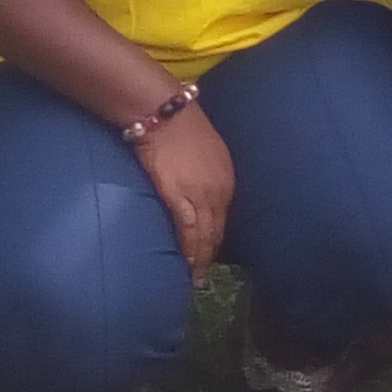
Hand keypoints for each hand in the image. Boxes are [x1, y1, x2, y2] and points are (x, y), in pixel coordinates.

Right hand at [133, 99, 236, 278]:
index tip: (212, 254)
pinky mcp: (179, 197)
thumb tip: (195, 187)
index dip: (218, 238)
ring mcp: (201, 195)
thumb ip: (205, 173)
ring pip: (204, 236)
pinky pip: (188, 231)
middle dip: (212, 254)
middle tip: (203, 276)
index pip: (224, 217)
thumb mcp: (205, 152)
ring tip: (195, 279)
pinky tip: (187, 265)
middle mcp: (220, 190)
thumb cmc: (180, 126)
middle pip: (218, 231)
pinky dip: (189, 250)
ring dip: (200, 259)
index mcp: (227, 179)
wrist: (164, 112)